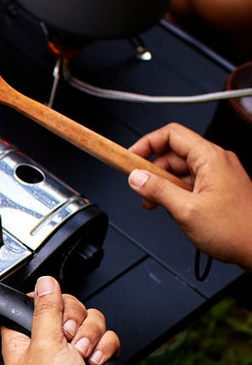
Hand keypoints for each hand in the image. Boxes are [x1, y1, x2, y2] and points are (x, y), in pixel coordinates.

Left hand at [1, 277, 118, 364]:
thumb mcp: (45, 345)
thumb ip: (46, 310)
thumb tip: (45, 283)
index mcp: (23, 337)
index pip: (34, 302)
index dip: (48, 303)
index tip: (54, 315)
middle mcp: (47, 342)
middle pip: (69, 307)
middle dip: (76, 322)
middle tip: (69, 342)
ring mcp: (72, 352)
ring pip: (92, 321)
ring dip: (92, 338)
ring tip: (82, 359)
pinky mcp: (94, 361)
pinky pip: (108, 338)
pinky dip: (106, 349)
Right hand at [128, 123, 251, 270]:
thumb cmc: (235, 230)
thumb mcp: (186, 210)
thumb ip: (158, 190)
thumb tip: (136, 177)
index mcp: (210, 158)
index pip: (172, 135)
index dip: (146, 143)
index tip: (129, 158)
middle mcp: (216, 161)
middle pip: (172, 153)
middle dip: (152, 171)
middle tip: (140, 189)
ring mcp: (217, 175)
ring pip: (179, 170)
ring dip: (161, 185)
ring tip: (155, 204)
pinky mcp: (217, 188)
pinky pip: (188, 182)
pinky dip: (174, 192)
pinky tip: (170, 208)